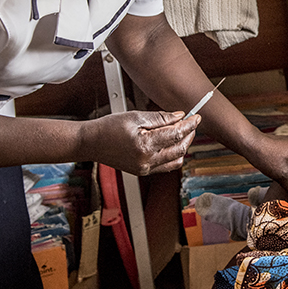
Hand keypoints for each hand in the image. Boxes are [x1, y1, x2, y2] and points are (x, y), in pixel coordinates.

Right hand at [82, 110, 198, 175]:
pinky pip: (165, 166)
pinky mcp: (142, 172)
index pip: (176, 134)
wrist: (90, 143)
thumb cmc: (109, 127)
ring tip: (183, 132)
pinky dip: (173, 154)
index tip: (196, 116)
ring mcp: (144, 169)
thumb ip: (160, 118)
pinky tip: (172, 143)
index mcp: (144, 146)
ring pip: (175, 160)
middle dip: (189, 135)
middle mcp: (146, 161)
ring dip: (183, 146)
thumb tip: (179, 116)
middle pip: (179, 149)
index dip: (189, 124)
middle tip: (192, 123)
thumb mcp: (136, 117)